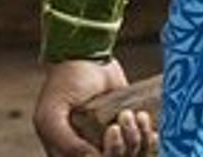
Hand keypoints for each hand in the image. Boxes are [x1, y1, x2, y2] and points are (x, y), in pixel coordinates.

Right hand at [33, 60, 155, 155]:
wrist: (86, 56)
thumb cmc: (63, 85)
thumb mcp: (52, 115)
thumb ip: (66, 142)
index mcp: (69, 154)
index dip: (109, 155)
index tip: (112, 130)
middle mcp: (91, 150)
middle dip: (123, 147)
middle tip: (121, 119)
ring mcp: (112, 140)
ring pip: (133, 155)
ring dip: (138, 138)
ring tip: (135, 115)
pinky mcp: (130, 127)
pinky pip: (146, 144)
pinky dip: (151, 137)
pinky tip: (147, 122)